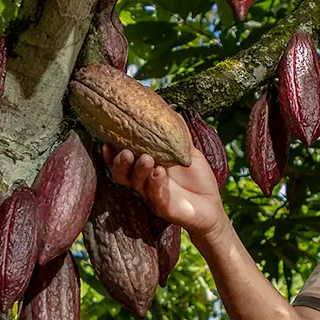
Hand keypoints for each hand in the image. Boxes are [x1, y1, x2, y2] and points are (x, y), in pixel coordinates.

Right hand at [106, 143, 226, 237]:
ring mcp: (152, 197)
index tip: (107, 141)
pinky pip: (156, 196)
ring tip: (146, 158)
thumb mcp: (188, 153)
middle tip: (126, 151)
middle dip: (119, 162)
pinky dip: (155, 183)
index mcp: (145, 170)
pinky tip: (159, 172)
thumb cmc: (197, 179)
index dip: (112, 153)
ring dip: (139, 170)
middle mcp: (144, 184)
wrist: (212, 206)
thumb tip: (172, 111)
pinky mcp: (165, 208)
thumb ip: (179, 135)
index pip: (123, 162)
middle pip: (121, 175)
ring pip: (137, 184)